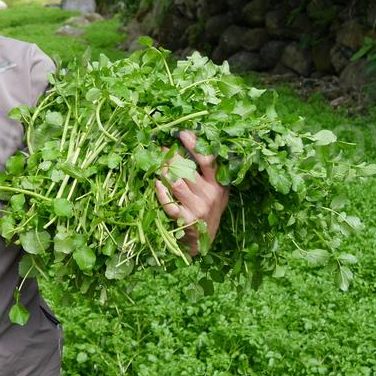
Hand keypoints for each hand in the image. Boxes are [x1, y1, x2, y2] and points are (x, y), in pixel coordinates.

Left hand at [154, 130, 229, 256]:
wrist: (203, 242)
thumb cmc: (208, 211)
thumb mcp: (217, 192)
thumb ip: (211, 174)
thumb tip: (195, 147)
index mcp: (218, 185)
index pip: (208, 160)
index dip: (195, 145)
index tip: (181, 133)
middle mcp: (210, 195)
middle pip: (188, 169)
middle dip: (171, 157)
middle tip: (160, 149)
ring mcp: (197, 208)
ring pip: (177, 183)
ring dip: (164, 172)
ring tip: (158, 165)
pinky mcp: (185, 220)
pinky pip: (169, 203)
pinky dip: (161, 192)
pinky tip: (157, 184)